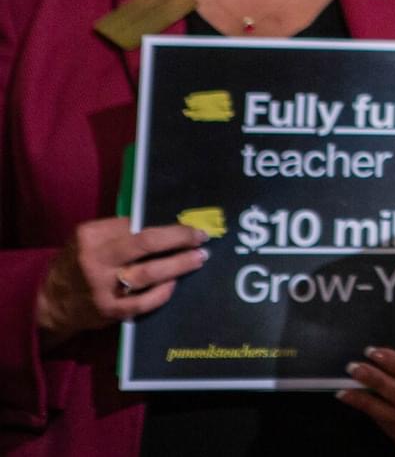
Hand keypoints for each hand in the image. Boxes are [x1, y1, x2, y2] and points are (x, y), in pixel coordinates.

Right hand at [34, 218, 208, 346]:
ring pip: (149, 273)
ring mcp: (102, 287)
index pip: (137, 224)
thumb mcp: (90, 240)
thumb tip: (167, 225)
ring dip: (179, 265)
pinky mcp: (108, 310)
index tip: (190, 225)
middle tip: (202, 237)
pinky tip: (175, 283)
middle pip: (146, 243)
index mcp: (92, 236)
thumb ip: (120, 231)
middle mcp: (96, 259)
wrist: (51, 302)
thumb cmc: (79, 263)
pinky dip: (162, 292)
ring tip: (198, 258)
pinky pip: (143, 302)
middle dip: (179, 239)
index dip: (167, 225)